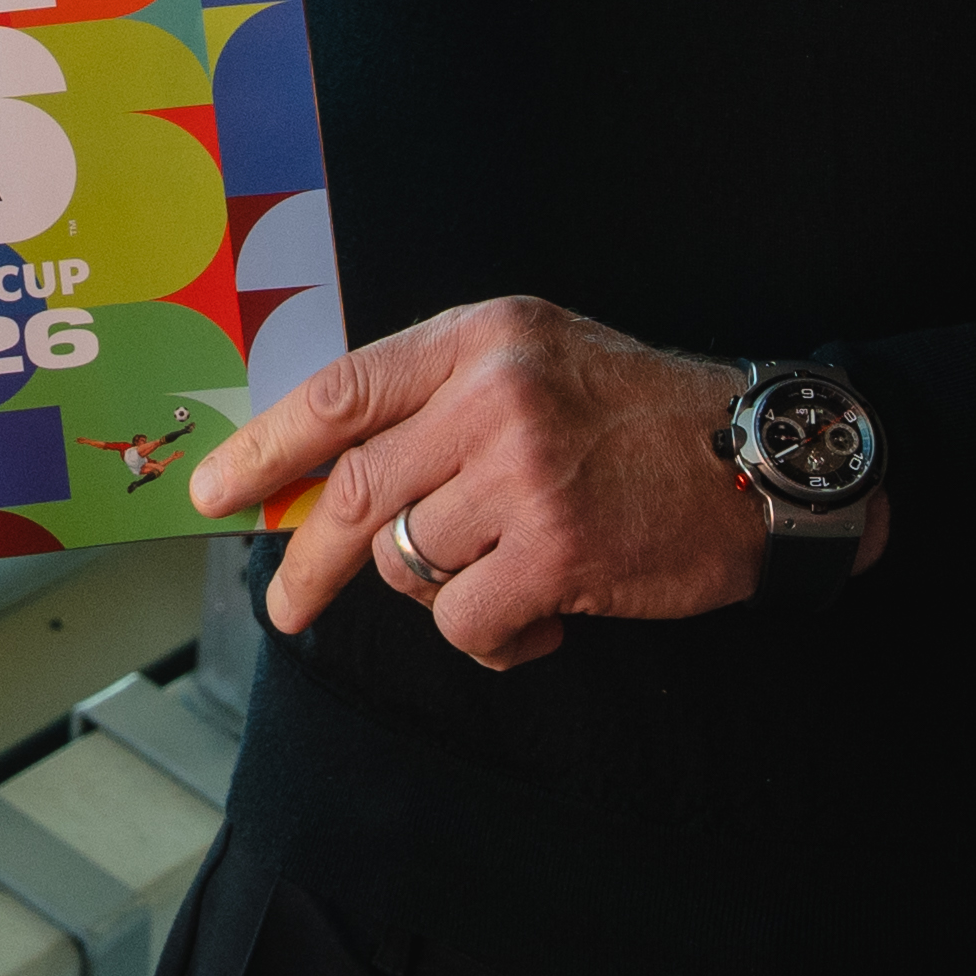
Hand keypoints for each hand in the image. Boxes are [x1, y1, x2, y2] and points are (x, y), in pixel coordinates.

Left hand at [188, 298, 870, 666]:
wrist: (759, 460)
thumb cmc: (639, 417)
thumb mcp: (534, 363)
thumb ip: (438, 401)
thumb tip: (325, 478)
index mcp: (479, 339)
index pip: (340, 391)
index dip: (265, 448)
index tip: (216, 492)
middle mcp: (493, 396)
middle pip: (356, 491)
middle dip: (306, 559)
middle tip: (284, 604)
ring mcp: (524, 474)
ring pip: (415, 564)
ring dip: (445, 592)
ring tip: (505, 578)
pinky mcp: (557, 551)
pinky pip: (468, 621)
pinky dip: (493, 637)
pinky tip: (543, 614)